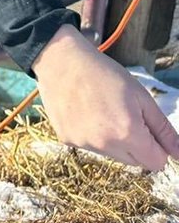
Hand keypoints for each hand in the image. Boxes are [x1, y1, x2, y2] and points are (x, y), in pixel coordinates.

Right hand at [32, 24, 178, 170]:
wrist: (59, 60)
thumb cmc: (103, 72)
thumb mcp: (140, 96)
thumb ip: (163, 129)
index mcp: (127, 133)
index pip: (156, 162)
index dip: (156, 146)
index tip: (146, 127)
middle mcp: (104, 145)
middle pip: (135, 162)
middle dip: (136, 145)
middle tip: (123, 115)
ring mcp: (83, 144)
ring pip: (112, 155)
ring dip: (113, 141)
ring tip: (100, 111)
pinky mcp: (66, 140)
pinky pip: (89, 147)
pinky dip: (91, 135)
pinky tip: (84, 112)